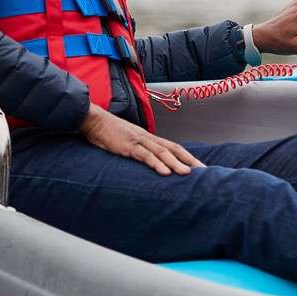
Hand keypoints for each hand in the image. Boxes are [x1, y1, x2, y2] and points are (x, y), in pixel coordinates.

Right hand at [79, 104, 203, 175]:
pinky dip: (156, 164)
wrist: (93, 121)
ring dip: (176, 164)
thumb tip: (148, 162)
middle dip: (189, 160)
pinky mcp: (128, 146)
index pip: (173, 147)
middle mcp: (148, 138)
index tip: (199, 167)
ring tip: (188, 174)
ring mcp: (139, 141)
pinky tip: (165, 172)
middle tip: (203, 171)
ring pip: (162, 152)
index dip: (187, 156)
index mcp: (149, 138)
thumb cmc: (109, 133)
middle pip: (174, 148)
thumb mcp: (127, 142)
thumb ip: (138, 150)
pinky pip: (145, 155)